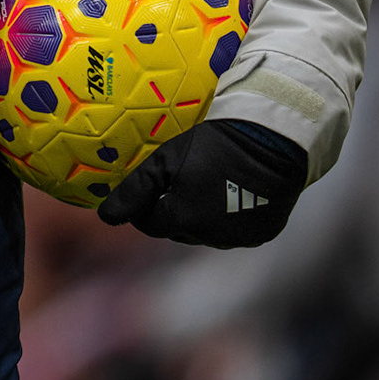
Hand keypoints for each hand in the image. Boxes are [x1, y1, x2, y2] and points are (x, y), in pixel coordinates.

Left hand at [97, 119, 307, 247]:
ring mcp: (238, 238)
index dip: (143, 207)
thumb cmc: (213, 145)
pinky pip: (236, 231)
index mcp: (183, 221)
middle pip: (178, 229)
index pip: (150, 223)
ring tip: (205, 186)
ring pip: (207, 232)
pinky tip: (231, 193)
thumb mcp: (166, 161)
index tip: (147, 190)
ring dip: (200, 217)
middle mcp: (210, 237)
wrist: (273, 141)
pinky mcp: (262, 233)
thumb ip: (134, 191)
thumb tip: (105, 217)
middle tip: (176, 184)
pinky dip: (228, 218)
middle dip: (171, 212)